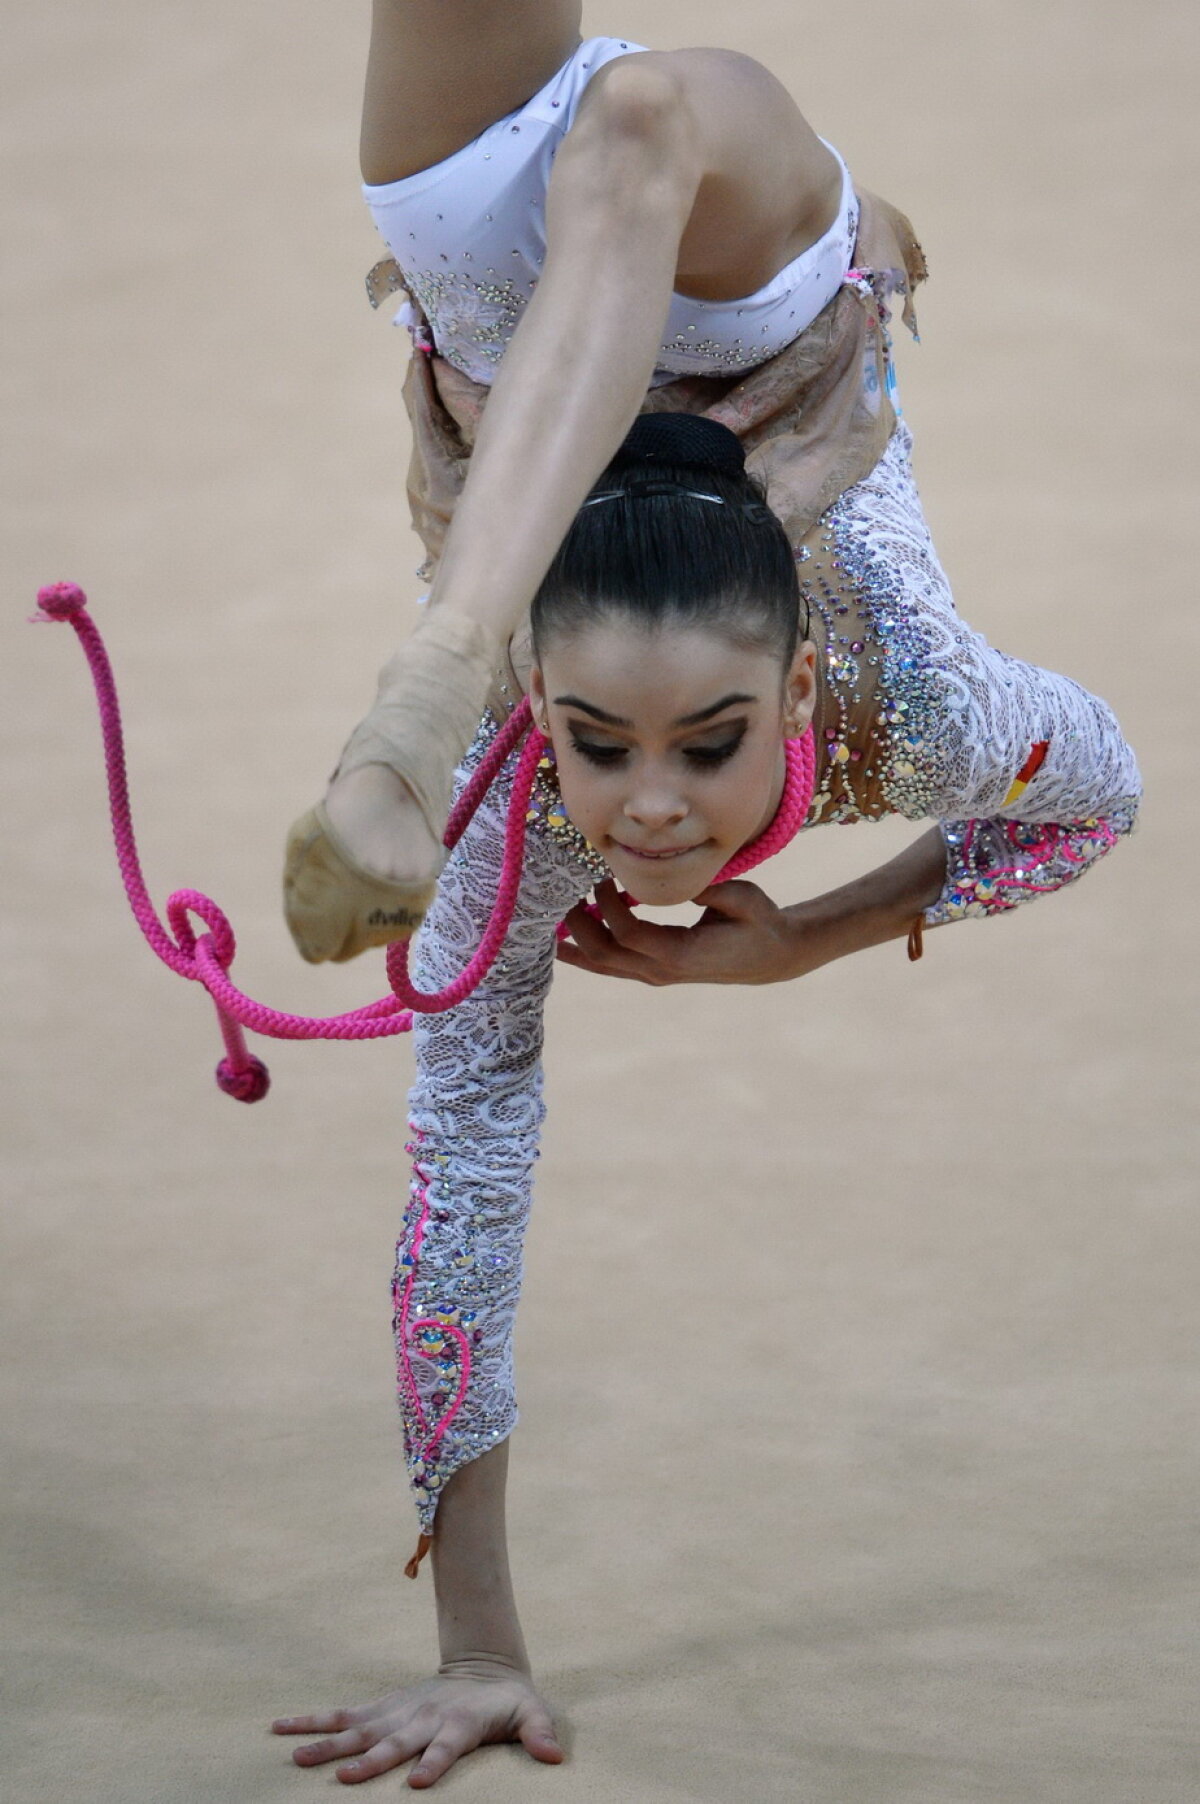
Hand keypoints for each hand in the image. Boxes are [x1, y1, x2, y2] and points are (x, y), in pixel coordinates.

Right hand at [271, 1661, 564, 1787]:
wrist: (483, 1665)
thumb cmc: (508, 1701)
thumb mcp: (531, 1712)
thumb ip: (538, 1733)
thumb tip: (553, 1756)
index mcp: (458, 1725)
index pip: (446, 1747)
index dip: (434, 1762)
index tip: (417, 1783)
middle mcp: (422, 1718)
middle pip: (393, 1742)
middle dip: (369, 1761)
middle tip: (343, 1780)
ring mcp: (398, 1712)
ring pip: (357, 1728)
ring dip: (327, 1743)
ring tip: (293, 1755)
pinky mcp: (382, 1708)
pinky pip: (344, 1716)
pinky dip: (313, 1720)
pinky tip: (281, 1728)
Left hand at [282, 766, 442, 963]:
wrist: (390, 810)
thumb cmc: (336, 827)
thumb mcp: (297, 853)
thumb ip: (300, 890)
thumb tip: (304, 905)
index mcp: (318, 932)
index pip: (314, 952)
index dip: (313, 927)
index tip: (316, 902)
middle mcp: (356, 942)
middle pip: (346, 948)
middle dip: (342, 926)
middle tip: (343, 885)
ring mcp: (391, 928)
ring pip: (374, 931)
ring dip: (370, 911)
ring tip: (371, 869)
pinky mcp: (418, 913)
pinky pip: (399, 914)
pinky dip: (394, 899)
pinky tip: (392, 869)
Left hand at [556, 878, 802, 985]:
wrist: (772, 956)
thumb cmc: (759, 923)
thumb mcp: (743, 899)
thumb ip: (711, 888)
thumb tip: (675, 869)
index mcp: (681, 954)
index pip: (628, 934)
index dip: (607, 906)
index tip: (602, 876)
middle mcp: (662, 971)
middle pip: (605, 953)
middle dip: (579, 923)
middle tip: (565, 890)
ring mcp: (656, 975)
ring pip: (602, 966)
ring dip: (574, 942)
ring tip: (548, 918)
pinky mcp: (653, 971)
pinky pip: (611, 967)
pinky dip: (584, 955)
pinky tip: (563, 941)